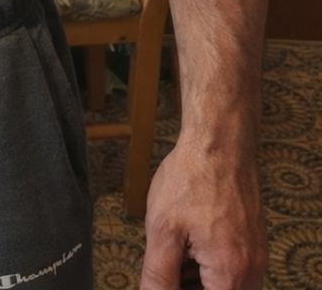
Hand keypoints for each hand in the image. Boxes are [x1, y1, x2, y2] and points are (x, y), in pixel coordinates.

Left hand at [139, 135, 267, 288]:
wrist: (220, 141)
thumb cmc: (192, 178)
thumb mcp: (163, 230)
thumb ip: (158, 276)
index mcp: (230, 275)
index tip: (167, 278)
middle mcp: (252, 272)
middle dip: (189, 285)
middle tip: (168, 264)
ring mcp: (257, 257)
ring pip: (226, 286)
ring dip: (199, 279)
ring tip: (177, 251)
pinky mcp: (255, 243)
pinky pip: (234, 271)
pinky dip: (211, 267)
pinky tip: (190, 244)